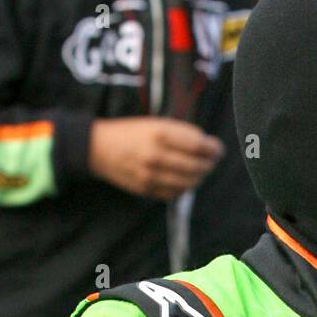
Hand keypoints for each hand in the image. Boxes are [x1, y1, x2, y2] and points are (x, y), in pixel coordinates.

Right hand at [88, 117, 224, 199]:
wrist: (99, 148)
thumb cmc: (131, 132)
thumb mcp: (155, 123)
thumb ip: (180, 133)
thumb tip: (207, 145)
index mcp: (159, 133)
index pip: (198, 145)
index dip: (213, 149)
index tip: (218, 148)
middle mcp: (156, 155)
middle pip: (196, 166)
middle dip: (209, 164)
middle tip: (212, 160)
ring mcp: (151, 175)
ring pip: (189, 182)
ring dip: (199, 177)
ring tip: (201, 170)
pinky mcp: (147, 189)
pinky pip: (175, 193)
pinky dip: (185, 187)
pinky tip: (185, 180)